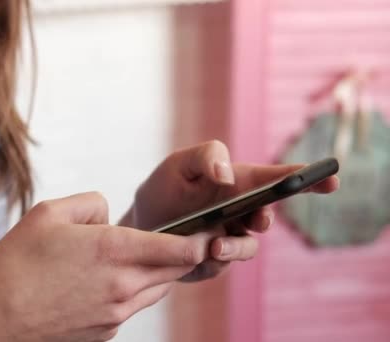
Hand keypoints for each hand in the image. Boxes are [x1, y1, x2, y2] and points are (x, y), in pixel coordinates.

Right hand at [0, 192, 222, 341]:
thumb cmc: (15, 264)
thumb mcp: (49, 213)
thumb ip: (92, 204)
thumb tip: (110, 215)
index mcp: (113, 250)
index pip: (182, 248)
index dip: (201, 237)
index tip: (210, 227)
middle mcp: (123, 286)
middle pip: (175, 271)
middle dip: (182, 253)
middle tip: (178, 237)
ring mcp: (116, 314)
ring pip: (157, 290)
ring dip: (156, 273)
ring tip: (133, 257)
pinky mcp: (106, 332)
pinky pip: (133, 307)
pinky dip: (131, 291)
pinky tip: (104, 281)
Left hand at [121, 140, 338, 280]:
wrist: (139, 225)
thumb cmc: (165, 188)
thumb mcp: (179, 164)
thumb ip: (206, 157)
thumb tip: (229, 175)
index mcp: (238, 183)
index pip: (278, 180)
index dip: (308, 179)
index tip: (332, 179)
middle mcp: (241, 212)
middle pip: (269, 216)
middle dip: (265, 218)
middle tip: (256, 218)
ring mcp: (230, 238)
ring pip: (248, 247)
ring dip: (235, 246)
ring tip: (214, 244)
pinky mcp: (215, 260)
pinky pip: (222, 263)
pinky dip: (211, 258)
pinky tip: (196, 251)